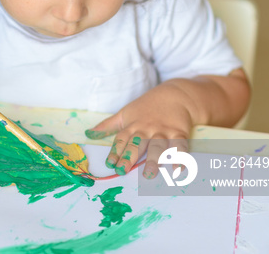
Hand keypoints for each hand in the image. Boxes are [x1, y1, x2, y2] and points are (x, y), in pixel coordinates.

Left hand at [85, 81, 199, 177]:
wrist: (174, 95)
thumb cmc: (146, 107)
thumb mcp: (124, 114)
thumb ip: (107, 126)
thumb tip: (88, 133)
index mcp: (132, 126)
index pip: (122, 140)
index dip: (115, 152)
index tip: (110, 164)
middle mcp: (146, 129)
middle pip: (137, 144)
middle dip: (129, 157)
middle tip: (122, 171)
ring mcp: (163, 131)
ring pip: (157, 146)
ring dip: (153, 160)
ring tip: (148, 174)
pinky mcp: (179, 132)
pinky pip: (180, 146)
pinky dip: (180, 158)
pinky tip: (178, 169)